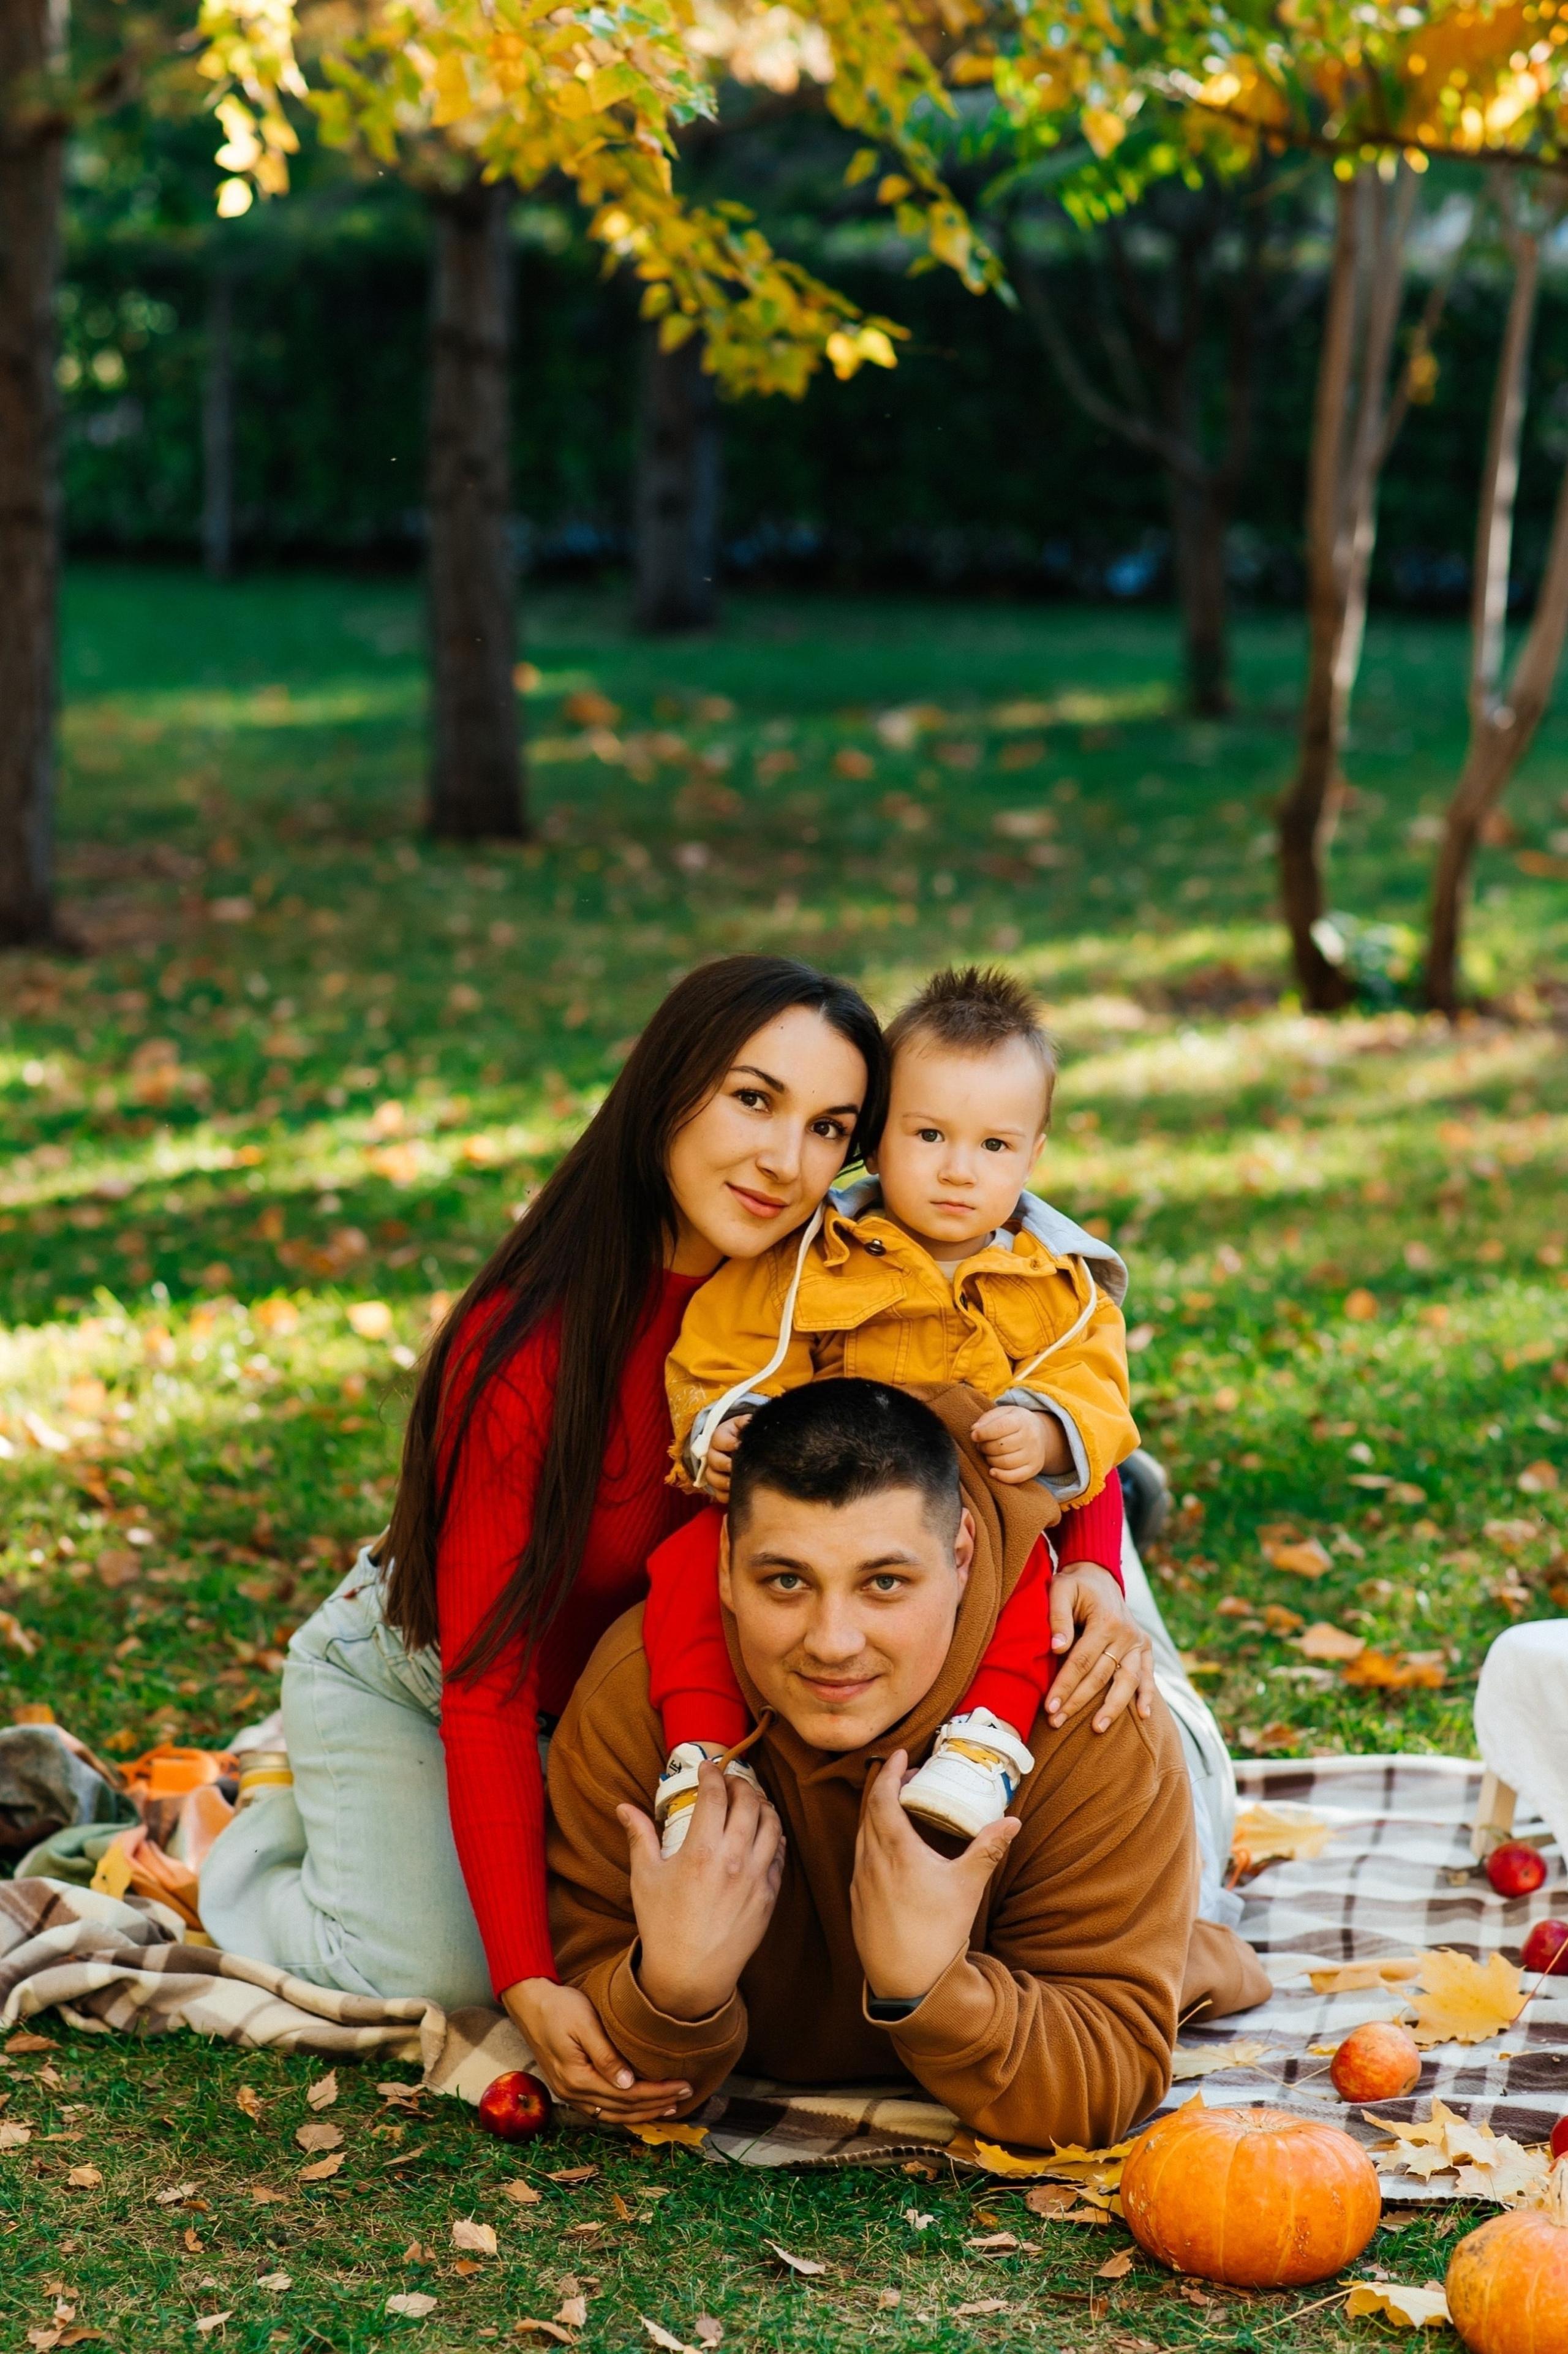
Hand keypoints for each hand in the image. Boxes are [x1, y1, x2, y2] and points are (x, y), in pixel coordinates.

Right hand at [500, 1976, 690, 2122]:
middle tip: (685, 2095)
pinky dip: (624, 2111)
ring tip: (669, 2106)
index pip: (628, 2094)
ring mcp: (569, 2094)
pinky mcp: (569, 2088)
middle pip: (623, 2108)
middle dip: (656, 2103)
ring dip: (642, 2112)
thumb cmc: (559, 2007)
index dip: (658, 2092)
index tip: (684, 2085)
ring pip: (612, 2114)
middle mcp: (572, 2093)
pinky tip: (639, 2107)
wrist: (530, 2004)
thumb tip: (628, 2084)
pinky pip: (601, 2109)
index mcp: (577, 2078)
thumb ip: (606, 2056)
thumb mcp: (585, 2024)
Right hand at [617, 1764, 784, 2021]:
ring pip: (772, 1824)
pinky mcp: (769, 1896)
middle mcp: (733, 1859)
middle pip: (749, 1802)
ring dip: (763, 1805)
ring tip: (751, 1801)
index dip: (713, 1774)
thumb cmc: (662, 1926)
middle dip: (741, 1783)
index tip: (708, 1768)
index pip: (716, 1795)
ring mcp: (756, 1878)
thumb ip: (639, 1836)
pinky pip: (779, 1855)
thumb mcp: (645, 1878)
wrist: (690, 1975)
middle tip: (731, 1781)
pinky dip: (774, 1837)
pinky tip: (765, 1833)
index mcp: (701, 1851)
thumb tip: (623, 1807)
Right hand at [699, 1413, 751, 1501]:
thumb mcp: (744, 1424)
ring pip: (712, 1478)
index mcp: (720, 1437)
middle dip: (724, 1464)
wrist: (740, 1444)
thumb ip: (747, 1422)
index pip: (719, 1439)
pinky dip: (725, 1496)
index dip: (728, 1443)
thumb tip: (751, 1421)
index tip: (739, 1445)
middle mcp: (714, 1454)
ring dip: (722, 1482)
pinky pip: (718, 1494)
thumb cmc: (743, 1434)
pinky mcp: (719, 1486)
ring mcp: (715, 1470)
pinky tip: (735, 1494)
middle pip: (712, 1459)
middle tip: (734, 1466)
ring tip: (734, 1483)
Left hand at [851, 1752, 1019, 2001]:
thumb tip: (1013, 1821)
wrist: (908, 1983)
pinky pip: (860, 1859)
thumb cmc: (938, 1932)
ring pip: (861, 1836)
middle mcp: (870, 1861)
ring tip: (899, 1809)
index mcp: (894, 1850)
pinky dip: (871, 1841)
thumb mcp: (967, 1886)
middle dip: (884, 1788)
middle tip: (905, 1777)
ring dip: (876, 1815)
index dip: (887, 1771)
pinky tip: (889, 1851)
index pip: (882, 1797)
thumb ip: (988, 1849)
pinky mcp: (857, 1902)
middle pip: (869, 1812)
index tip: (897, 1754)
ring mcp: (859, 1883)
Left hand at [970, 1403, 1062, 1484]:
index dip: (983, 1433)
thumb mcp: (1002, 1413)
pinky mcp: (1034, 1468)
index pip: (1000, 1427)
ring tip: (988, 1454)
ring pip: (1006, 1462)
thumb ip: (987, 1419)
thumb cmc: (1015, 1422)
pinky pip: (1016, 1477)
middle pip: (1001, 1446)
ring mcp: (1034, 1454)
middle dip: (985, 1447)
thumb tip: (974, 1430)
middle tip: (981, 1445)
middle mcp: (1031, 1437)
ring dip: (990, 1460)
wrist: (1040, 1432)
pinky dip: (1001, 1476)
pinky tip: (992, 1471)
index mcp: (1021, 1420)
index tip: (973, 1436)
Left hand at [1042, 1562, 1155, 1734]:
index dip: (1065, 1685)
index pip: (1081, 1661)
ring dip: (1113, 1707)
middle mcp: (1126, 1633)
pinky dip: (1147, 1694)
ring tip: (1097, 1728)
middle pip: (1100, 1675)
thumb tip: (1057, 1648)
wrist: (1099, 1576)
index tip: (1050, 1706)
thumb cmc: (1075, 1585)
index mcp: (1105, 1620)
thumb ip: (1058, 1616)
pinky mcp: (1144, 1647)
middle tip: (1057, 1721)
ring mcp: (1137, 1642)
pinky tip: (1143, 1715)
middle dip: (1078, 1701)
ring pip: (1127, 1681)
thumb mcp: (1061, 1589)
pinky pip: (1148, 1674)